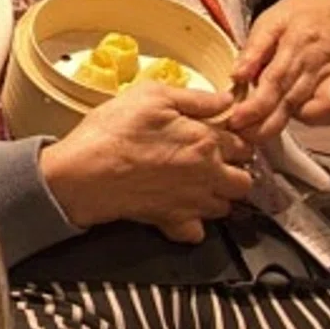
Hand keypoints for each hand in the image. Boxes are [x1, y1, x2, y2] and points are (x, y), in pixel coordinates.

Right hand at [38, 83, 253, 243]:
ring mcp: (192, 203)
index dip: (235, 137)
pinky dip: (194, 224)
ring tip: (198, 183)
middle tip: (214, 160)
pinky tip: (182, 208)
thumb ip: (195, 98)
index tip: (223, 134)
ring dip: (218, 196)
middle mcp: (207, 175)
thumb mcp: (152, 95)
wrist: (84, 172)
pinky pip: (198, 233)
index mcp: (206, 140)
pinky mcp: (173, 223)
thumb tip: (226, 99)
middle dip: (235, 170)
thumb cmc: (114, 131)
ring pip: (226, 207)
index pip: (242, 142)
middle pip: (244, 180)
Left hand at [227, 0, 329, 141]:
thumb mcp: (272, 18)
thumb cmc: (303, 13)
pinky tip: (307, 115)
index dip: (254, 106)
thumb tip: (236, 75)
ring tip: (267, 126)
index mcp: (297, 43)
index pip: (273, 81)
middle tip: (243, 137)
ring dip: (291, 123)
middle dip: (266, 125)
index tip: (236, 120)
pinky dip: (329, 118)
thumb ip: (254, 47)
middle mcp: (318, 64)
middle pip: (291, 101)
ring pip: (319, 110)